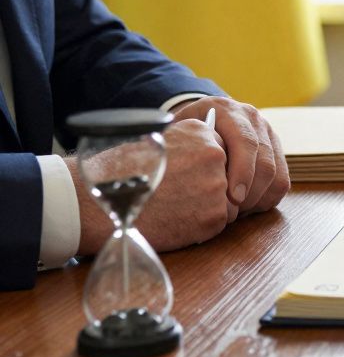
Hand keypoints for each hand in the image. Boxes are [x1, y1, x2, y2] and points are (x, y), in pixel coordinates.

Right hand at [74, 119, 233, 253]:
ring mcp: (217, 187)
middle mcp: (215, 156)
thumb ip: (193, 143)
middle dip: (212, 186)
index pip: (223, 151)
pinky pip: (219, 222)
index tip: (191, 174)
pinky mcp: (214, 217)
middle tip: (184, 193)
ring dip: (210, 206)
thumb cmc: (125, 171)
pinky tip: (178, 219)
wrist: (100, 203)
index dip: (208, 166)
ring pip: (228, 200)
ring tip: (179, 207)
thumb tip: (216, 148)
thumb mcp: (161, 141)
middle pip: (229, 175)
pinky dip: (202, 225)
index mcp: (202, 132)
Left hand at [172, 96, 288, 214]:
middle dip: (251, 192)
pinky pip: (282, 179)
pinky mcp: (276, 150)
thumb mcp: (176, 133)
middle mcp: (252, 118)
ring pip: (276, 172)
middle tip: (234, 214)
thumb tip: (169, 170)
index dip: (242, 172)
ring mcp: (267, 133)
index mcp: (226, 110)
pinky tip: (248, 207)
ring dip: (260, 198)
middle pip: (265, 160)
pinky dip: (268, 198)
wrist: (201, 118)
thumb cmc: (184, 134)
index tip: (232, 198)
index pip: (245, 142)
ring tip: (238, 213)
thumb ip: (176, 147)